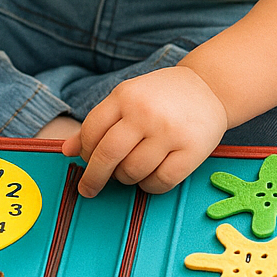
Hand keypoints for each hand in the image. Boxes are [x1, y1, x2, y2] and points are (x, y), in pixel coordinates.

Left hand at [62, 65, 227, 197]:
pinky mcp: (191, 151)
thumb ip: (98, 123)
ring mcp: (169, 132)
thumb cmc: (160, 96)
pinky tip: (150, 177)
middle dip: (93, 178)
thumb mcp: (127, 98)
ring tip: (131, 171)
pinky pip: (160, 182)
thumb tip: (66, 151)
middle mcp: (145, 113)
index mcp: (125, 96)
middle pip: (107, 155)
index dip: (85, 152)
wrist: (209, 87)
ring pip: (132, 172)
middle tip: (88, 189)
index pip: (92, 131)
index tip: (86, 162)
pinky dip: (149, 186)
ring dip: (126, 179)